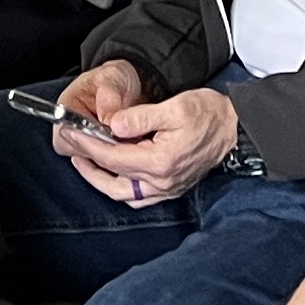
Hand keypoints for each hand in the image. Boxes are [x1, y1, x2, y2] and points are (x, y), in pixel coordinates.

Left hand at [58, 76, 241, 202]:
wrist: (234, 128)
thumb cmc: (207, 114)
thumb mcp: (174, 106)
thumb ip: (140, 116)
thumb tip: (112, 125)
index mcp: (161, 161)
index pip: (113, 157)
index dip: (88, 145)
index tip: (71, 132)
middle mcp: (162, 181)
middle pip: (113, 183)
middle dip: (88, 167)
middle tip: (72, 148)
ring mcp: (167, 188)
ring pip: (124, 195)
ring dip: (101, 180)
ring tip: (86, 159)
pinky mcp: (171, 188)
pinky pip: (138, 197)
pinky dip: (120, 187)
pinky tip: (112, 173)